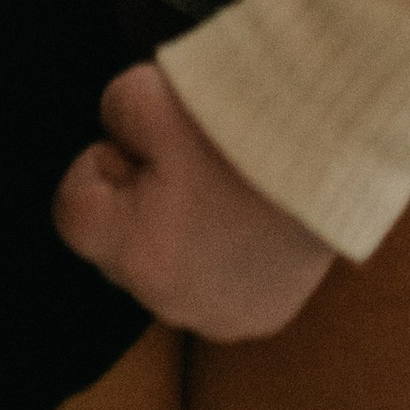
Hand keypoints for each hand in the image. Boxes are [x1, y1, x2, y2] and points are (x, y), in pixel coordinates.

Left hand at [55, 60, 335, 340]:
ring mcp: (223, 318)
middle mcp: (173, 304)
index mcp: (137, 253)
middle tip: (188, 159)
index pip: (72, 215)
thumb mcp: (151, 91)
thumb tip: (120, 135)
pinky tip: (254, 214)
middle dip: (141, 203)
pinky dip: (228, 256)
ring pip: (172, 271)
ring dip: (182, 234)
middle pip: (123, 247)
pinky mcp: (266, 315)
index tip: (138, 145)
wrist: (337, 140)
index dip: (96, 167)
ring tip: (229, 184)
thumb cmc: (240, 118)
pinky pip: (221, 289)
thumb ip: (115, 115)